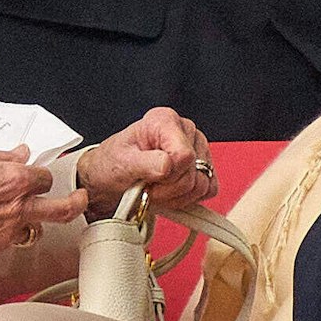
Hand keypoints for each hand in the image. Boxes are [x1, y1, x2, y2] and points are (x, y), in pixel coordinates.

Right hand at [0, 148, 85, 258]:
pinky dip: (6, 234)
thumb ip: (3, 158)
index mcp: (13, 181)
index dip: (38, 175)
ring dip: (32, 221)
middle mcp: (15, 209)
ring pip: (35, 229)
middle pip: (62, 210)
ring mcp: (6, 233)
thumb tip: (23, 153)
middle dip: (76, 204)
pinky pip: (10, 242)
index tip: (33, 175)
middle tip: (81, 199)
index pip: (44, 178)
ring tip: (20, 214)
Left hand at [78, 106, 211, 216]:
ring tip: (156, 190)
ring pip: (203, 185)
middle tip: (148, 188)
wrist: (110, 177)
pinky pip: (209, 190)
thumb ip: (145, 163)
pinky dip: (188, 199)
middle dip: (169, 190)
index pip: (184, 155)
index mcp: (165, 120)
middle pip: (193, 174)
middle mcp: (185, 131)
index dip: (168, 175)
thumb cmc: (114, 164)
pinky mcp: (204, 167)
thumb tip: (168, 165)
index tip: (148, 180)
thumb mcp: (122, 162)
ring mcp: (198, 149)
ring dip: (177, 197)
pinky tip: (169, 194)